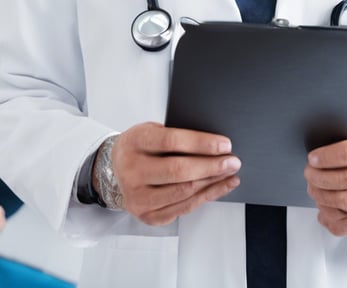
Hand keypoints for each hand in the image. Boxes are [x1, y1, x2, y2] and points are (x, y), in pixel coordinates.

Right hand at [104, 121, 240, 225]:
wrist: (114, 170)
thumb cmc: (140, 146)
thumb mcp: (150, 131)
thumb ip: (174, 136)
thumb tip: (214, 144)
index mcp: (134, 142)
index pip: (171, 141)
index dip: (201, 143)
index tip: (225, 144)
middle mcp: (133, 171)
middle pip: (179, 171)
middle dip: (212, 166)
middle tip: (233, 161)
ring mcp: (138, 197)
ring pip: (184, 192)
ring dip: (213, 182)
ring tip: (230, 173)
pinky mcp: (148, 215)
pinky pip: (184, 208)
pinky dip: (206, 196)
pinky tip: (219, 186)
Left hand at [304, 135, 346, 236]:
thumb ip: (342, 144)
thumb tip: (317, 155)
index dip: (326, 157)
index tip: (312, 159)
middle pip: (342, 179)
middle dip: (318, 177)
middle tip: (309, 173)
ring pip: (342, 201)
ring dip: (320, 196)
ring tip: (313, 188)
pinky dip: (330, 218)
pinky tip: (323, 209)